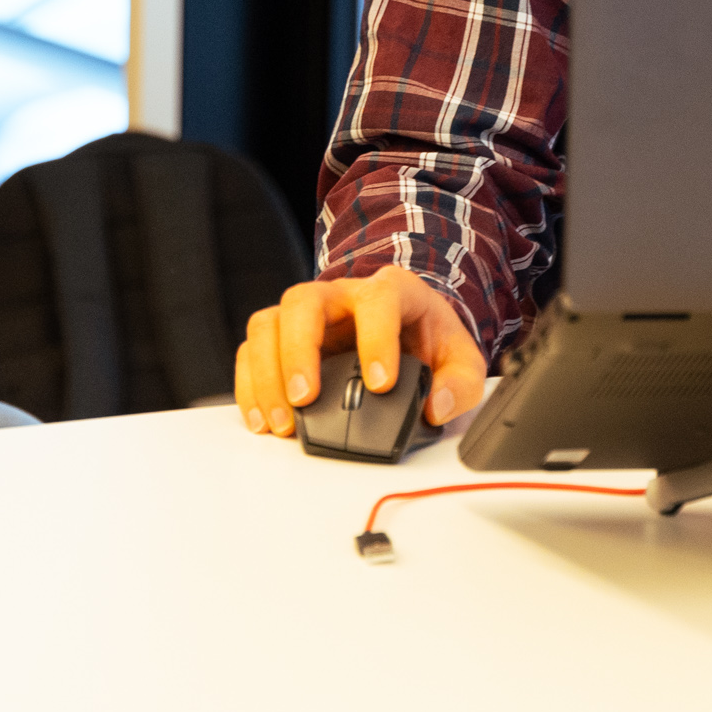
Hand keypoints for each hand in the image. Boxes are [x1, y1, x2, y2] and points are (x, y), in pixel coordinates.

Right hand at [233, 266, 485, 438]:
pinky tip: (263, 420)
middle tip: (307, 398)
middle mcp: (341, 295)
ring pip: (269, 323)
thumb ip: (459, 384)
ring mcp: (307, 315)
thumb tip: (436, 406)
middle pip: (304, 302)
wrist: (408, 331)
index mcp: (390, 291)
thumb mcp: (461, 360)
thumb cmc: (428, 340)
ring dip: (268, 374)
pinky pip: (253, 351)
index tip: (379, 384)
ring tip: (283, 421)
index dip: (375, 338)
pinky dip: (250, 387)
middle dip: (299, 351)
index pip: (378, 300)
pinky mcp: (283, 338)